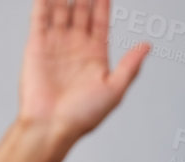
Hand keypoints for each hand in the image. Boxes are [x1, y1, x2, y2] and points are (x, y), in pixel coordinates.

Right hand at [18, 0, 147, 152]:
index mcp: (96, 54)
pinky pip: (39, 16)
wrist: (52, 126)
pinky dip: (43, 1)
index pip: (100, 20)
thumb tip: (147, 45)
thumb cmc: (84, 115)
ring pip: (61, 9)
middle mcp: (76, 46)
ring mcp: (56, 43)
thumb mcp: (114, 90)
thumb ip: (130, 66)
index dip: (103, 3)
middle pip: (81, 10)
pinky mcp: (36, 45)